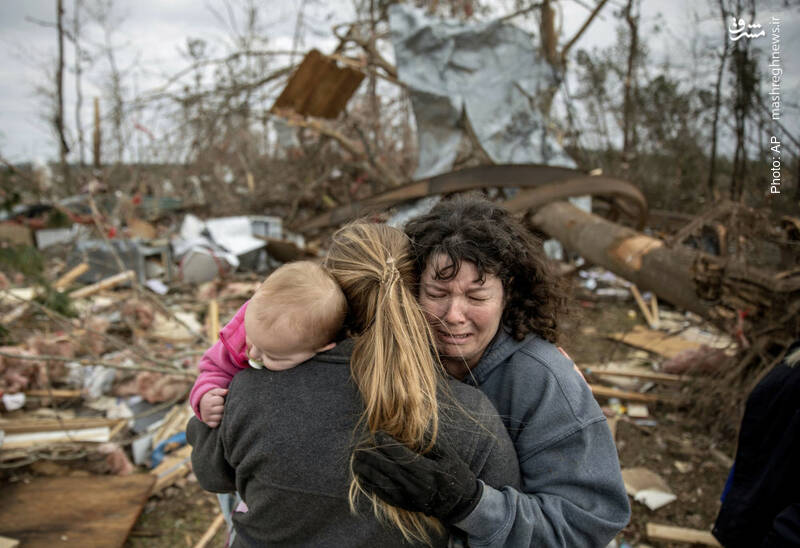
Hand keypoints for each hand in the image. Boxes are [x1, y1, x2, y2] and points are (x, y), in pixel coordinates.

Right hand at [199, 388, 227, 427]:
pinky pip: (216, 424)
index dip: (221, 400)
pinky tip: (217, 416)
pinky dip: (218, 421)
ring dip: (221, 414)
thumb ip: (220, 391)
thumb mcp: (214, 392)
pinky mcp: (208, 423)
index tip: (219, 399)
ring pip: (220, 417)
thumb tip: (227, 391)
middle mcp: (206, 410)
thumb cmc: (211, 397)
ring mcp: (207, 417)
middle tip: (220, 405)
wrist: (202, 405)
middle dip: (223, 407)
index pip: (220, 400)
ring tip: (219, 411)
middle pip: (221, 409)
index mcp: (208, 401)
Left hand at [352, 431, 481, 523]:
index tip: (377, 434)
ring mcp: (410, 497)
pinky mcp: (406, 505)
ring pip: (383, 483)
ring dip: (368, 471)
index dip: (388, 444)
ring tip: (356, 460)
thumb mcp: (448, 456)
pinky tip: (362, 478)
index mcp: (428, 471)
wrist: (461, 503)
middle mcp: (417, 486)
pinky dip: (371, 486)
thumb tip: (410, 433)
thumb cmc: (456, 475)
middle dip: (372, 456)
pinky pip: (385, 496)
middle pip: (389, 469)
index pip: (402, 456)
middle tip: (359, 446)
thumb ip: (429, 445)